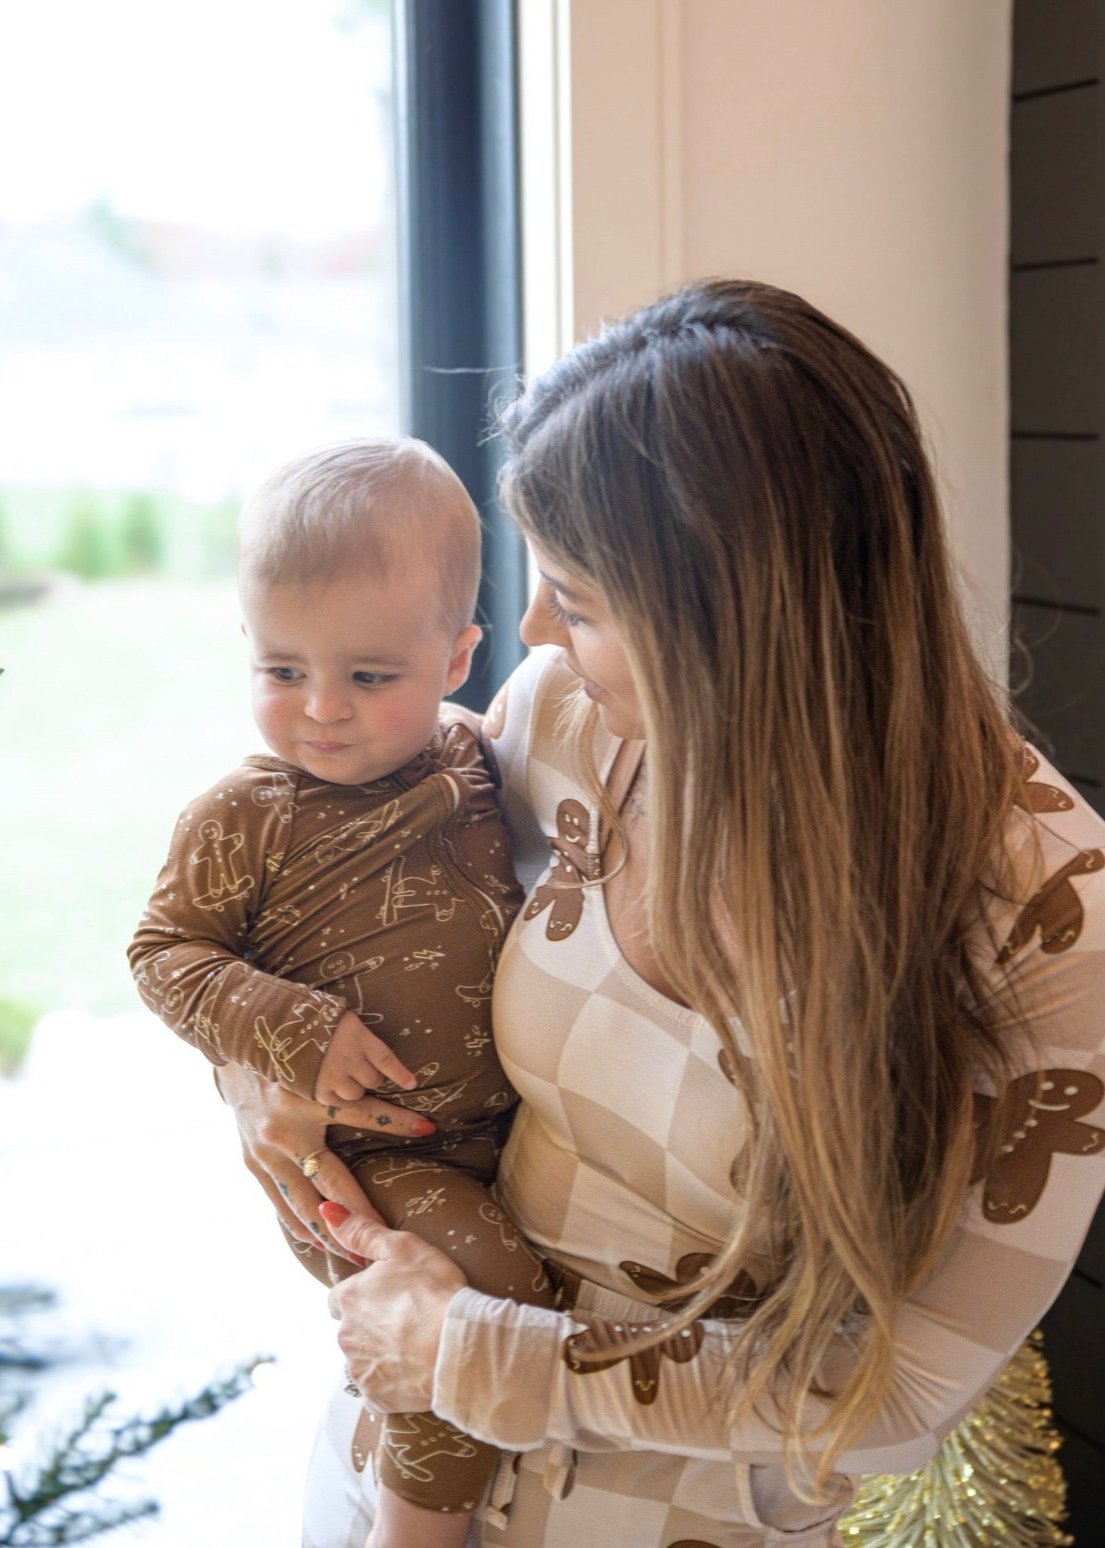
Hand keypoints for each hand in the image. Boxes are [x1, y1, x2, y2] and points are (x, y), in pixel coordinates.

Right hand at [214, 1064, 433, 1264]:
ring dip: (328, 1231)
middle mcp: (286, 1130)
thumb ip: (346, 1077)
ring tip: (352, 1253)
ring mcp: (265, 1151)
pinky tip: (315, 1240)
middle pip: (331, 1180)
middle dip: (359, 1212)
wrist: (232, 1047)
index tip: (428, 1128)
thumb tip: (396, 1079)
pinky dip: (297, 1223)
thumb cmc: (284, 1054)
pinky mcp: (252, 1162)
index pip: (363, 1112)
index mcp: (307, 1098)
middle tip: (383, 1236)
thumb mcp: (317, 1059)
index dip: (397, 1121)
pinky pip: (278, 1201)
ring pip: (302, 1202)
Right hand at [314, 1010, 418, 1106]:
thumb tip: (382, 1061)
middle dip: (368, 1076)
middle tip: (355, 1066)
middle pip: (373, 1081)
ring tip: (338, 1074)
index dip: (400, 1074)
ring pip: (357, 1094)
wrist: (283, 1027)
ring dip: (353, 1087)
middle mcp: (350, 1060)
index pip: (386, 1059)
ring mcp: (335, 1077)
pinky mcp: (319, 1091)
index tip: (412, 1084)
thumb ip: (363, 1039)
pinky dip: (336, 1096)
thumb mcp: (347, 1022)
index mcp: (359, 1038)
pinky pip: (338, 1102)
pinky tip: (327, 1083)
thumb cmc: (318, 1021)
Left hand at [322, 1203, 465, 1410]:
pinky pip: (376, 1389)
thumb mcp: (401, 1246)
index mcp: (348, 1299)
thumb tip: (326, 1211)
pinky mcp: (376, 1397)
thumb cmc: (434, 1290)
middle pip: (351, 1329)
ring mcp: (359, 1370)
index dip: (363, 1295)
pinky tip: (413, 1372)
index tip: (389, 1296)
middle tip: (407, 1319)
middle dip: (371, 1325)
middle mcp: (345, 1336)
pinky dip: (390, 1382)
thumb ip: (361, 1230)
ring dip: (380, 1353)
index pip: (341, 1297)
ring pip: (362, 1359)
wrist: (457, 1347)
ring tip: (414, 1346)